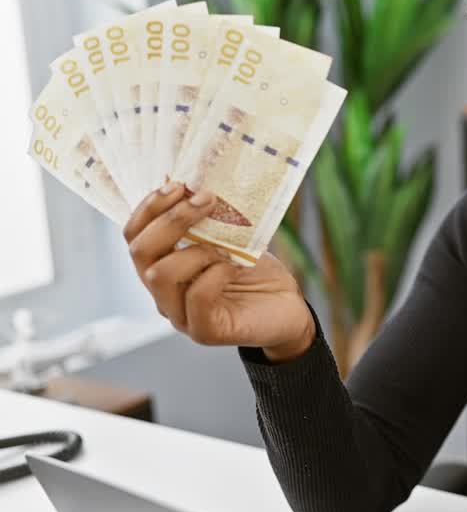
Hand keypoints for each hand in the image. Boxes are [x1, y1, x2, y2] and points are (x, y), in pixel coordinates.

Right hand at [123, 181, 314, 361]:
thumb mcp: (230, 238)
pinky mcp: (204, 331)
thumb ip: (208, 218)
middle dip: (172, 220)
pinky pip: (196, 298)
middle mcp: (163, 291)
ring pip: (160, 275)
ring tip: (225, 246)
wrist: (287, 309)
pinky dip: (216, 274)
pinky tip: (235, 267)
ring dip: (195, 249)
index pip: (134, 234)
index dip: (150, 207)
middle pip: (140, 251)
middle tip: (207, 200)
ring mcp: (179, 315)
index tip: (179, 184)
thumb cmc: (256, 272)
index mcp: (163, 265)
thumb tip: (196, 180)